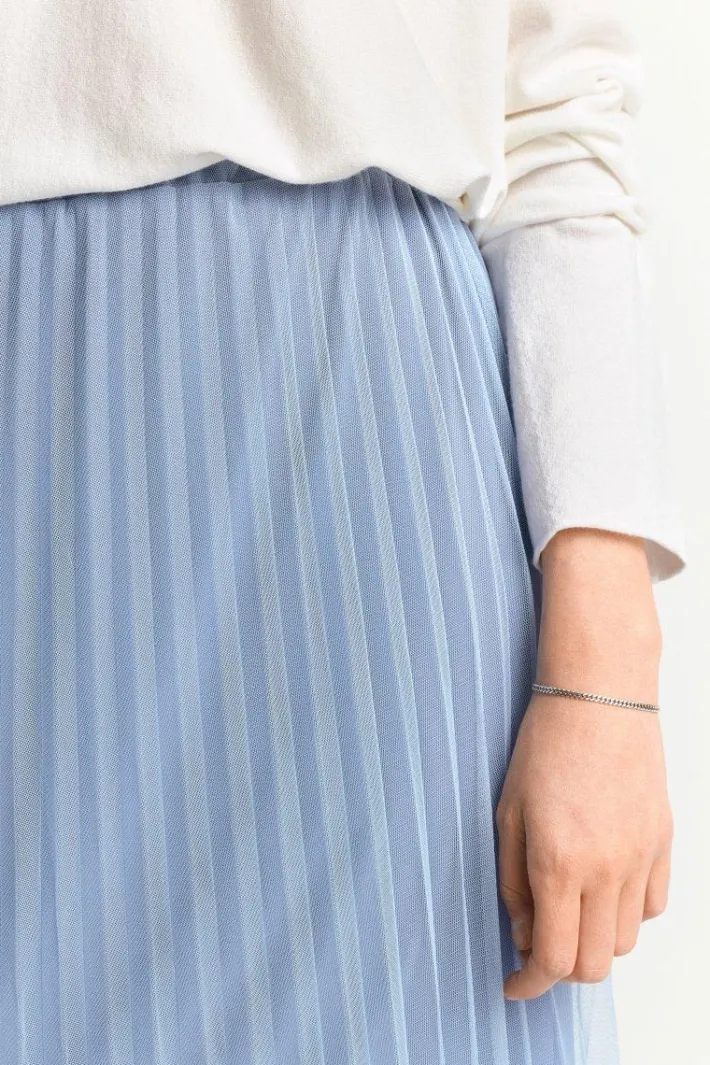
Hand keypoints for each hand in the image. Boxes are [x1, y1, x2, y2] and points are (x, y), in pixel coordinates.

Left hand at [496, 528, 672, 1000]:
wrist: (599, 695)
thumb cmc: (545, 744)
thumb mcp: (507, 812)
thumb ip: (512, 879)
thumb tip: (523, 930)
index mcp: (558, 863)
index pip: (553, 959)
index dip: (529, 984)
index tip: (513, 983)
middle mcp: (606, 871)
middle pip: (594, 965)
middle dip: (560, 969)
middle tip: (537, 946)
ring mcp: (641, 857)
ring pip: (626, 941)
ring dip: (594, 940)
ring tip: (568, 908)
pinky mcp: (664, 841)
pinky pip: (653, 906)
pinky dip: (627, 912)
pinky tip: (602, 886)